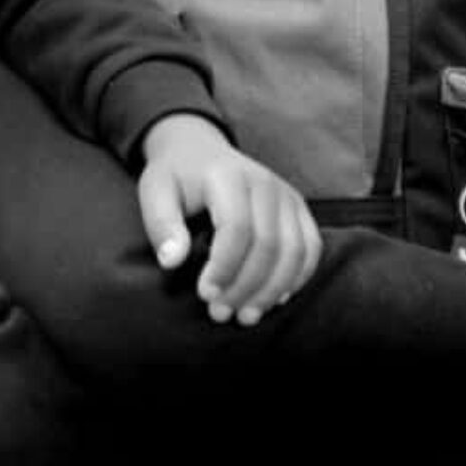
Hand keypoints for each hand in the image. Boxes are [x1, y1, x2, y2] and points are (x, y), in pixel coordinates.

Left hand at [137, 114, 321, 324]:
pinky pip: (311, 248)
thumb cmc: (176, 177)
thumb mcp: (155, 191)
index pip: (237, 229)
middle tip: (220, 314)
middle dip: (245, 287)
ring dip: (272, 291)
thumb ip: (161, 224)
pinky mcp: (299, 207)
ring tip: (245, 316)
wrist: (200, 150)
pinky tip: (274, 299)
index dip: (224, 268)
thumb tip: (172, 260)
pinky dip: (296, 278)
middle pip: (268, 245)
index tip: (204, 295)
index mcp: (229, 176)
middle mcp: (265, 183)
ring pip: (294, 251)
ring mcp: (287, 195)